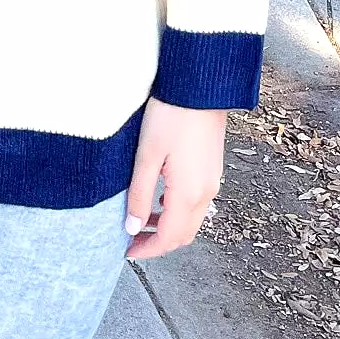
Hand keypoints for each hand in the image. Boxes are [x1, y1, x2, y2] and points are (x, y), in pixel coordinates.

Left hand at [124, 98, 227, 260]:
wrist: (200, 86)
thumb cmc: (171, 115)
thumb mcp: (147, 156)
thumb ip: (139, 195)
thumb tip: (131, 227)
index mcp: (188, 194)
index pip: (169, 238)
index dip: (147, 250)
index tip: (126, 252)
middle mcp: (206, 193)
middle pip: (183, 234)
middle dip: (158, 243)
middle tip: (131, 240)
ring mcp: (212, 181)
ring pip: (191, 220)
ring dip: (168, 228)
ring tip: (140, 220)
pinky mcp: (212, 169)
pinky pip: (197, 203)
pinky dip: (177, 212)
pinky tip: (160, 199)